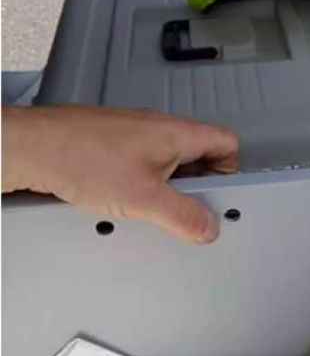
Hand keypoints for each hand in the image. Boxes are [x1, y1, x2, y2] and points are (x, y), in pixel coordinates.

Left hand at [2, 105, 238, 243]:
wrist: (32, 147)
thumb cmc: (81, 157)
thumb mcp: (144, 198)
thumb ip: (183, 216)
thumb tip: (207, 228)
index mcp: (177, 133)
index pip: (227, 143)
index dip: (231, 171)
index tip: (217, 198)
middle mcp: (159, 127)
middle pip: (200, 155)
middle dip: (196, 186)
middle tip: (182, 210)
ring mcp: (135, 133)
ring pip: (170, 162)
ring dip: (167, 187)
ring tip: (148, 206)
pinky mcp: (113, 142)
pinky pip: (144, 163)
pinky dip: (142, 183)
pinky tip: (123, 200)